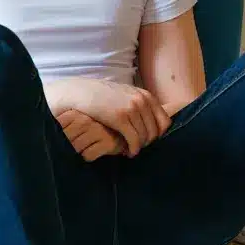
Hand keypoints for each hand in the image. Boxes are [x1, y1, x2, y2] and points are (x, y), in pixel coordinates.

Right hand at [52, 79, 170, 156]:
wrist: (80, 92)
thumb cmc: (101, 96)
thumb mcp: (126, 95)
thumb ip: (140, 105)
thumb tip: (153, 124)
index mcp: (146, 95)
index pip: (164, 122)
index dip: (157, 135)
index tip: (147, 141)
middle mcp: (142, 101)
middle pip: (155, 132)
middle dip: (147, 143)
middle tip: (136, 148)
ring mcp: (132, 109)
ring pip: (145, 138)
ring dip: (138, 147)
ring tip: (130, 150)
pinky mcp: (120, 118)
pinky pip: (134, 140)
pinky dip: (132, 149)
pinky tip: (126, 152)